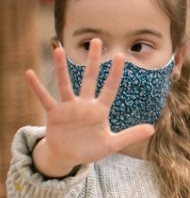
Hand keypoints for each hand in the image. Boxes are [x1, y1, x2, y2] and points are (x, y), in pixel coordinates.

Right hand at [26, 39, 154, 176]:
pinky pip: (44, 98)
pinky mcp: (54, 114)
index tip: (120, 56)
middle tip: (96, 40)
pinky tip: (29, 73)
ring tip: (59, 50)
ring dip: (62, 67)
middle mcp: (84, 104)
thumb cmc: (91, 148)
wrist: (68, 157)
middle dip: (93, 60)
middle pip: (89, 78)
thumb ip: (130, 135)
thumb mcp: (111, 144)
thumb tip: (153, 130)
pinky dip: (36, 87)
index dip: (114, 73)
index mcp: (100, 110)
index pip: (110, 88)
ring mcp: (68, 108)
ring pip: (65, 84)